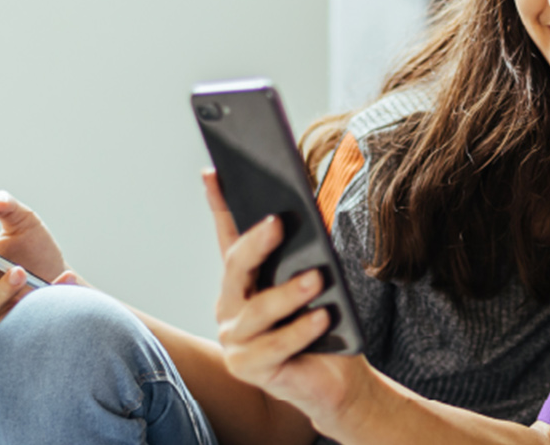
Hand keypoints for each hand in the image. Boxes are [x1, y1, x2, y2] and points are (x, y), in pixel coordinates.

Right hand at [205, 169, 379, 428]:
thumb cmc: (325, 324)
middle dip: (256, 242)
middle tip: (279, 222)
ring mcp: (235, 339)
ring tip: (317, 279)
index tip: (213, 171)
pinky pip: (274, 346)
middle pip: (235, 267)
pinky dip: (300, 331)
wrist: (336, 378)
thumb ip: (306, 254)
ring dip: (288, 293)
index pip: (227, 236)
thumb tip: (307, 215)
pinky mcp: (248, 368)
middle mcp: (230, 306)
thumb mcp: (317, 282)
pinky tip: (322, 318)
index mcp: (243, 281)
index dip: (218, 203)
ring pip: (257, 310)